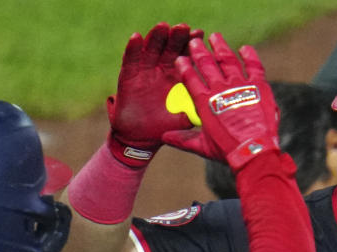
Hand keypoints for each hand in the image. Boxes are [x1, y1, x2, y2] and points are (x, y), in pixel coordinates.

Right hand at [107, 22, 199, 166]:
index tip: (199, 34)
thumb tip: (208, 111)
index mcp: (178, 76)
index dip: (192, 45)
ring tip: (162, 27)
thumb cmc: (164, 127)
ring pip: (151, 49)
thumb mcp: (182, 120)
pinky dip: (133, 49)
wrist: (140, 138)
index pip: (186, 56)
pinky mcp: (128, 75)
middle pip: (170, 48)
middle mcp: (162, 69)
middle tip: (183, 27)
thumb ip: (193, 113)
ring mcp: (145, 70)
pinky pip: (130, 60)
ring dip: (156, 37)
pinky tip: (136, 37)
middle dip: (177, 37)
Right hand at [162, 33, 279, 169]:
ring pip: (227, 60)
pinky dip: (249, 55)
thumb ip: (183, 139)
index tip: (180, 58)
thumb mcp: (203, 146)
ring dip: (220, 47)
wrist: (254, 150)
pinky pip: (253, 65)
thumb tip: (164, 136)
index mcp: (204, 102)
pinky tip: (244, 49)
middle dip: (198, 51)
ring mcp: (239, 85)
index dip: (184, 67)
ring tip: (214, 37)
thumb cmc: (227, 150)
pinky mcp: (258, 85)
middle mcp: (220, 89)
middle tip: (194, 41)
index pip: (190, 79)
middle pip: (207, 64)